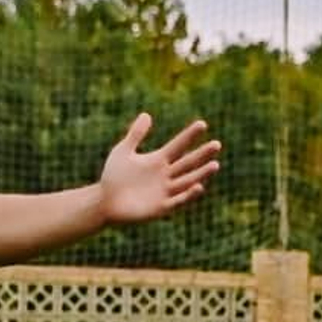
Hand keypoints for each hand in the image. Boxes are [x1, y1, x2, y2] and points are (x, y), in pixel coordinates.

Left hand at [99, 114, 220, 224]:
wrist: (104, 201)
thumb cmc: (113, 176)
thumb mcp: (123, 152)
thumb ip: (135, 134)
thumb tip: (146, 114)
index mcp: (158, 160)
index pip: (178, 145)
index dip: (189, 135)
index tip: (202, 124)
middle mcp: (166, 175)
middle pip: (187, 163)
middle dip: (202, 154)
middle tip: (216, 144)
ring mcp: (165, 191)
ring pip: (187, 181)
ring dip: (201, 174)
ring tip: (215, 165)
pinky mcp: (161, 207)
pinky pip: (177, 201)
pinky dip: (188, 195)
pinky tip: (198, 187)